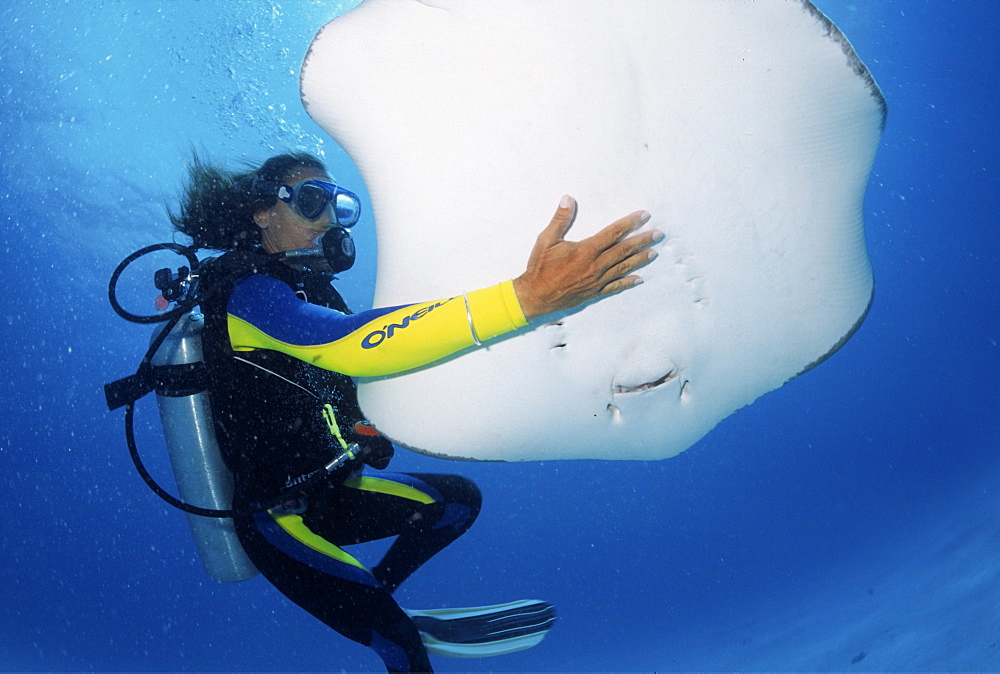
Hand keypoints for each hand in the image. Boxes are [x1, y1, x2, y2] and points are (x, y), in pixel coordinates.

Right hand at [512, 195, 661, 319]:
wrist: (535, 296)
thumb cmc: (540, 267)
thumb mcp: (546, 240)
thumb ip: (560, 219)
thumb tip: (568, 199)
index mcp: (586, 250)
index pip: (613, 233)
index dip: (630, 223)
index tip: (644, 216)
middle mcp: (595, 265)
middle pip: (624, 250)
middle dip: (642, 240)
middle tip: (658, 234)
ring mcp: (596, 281)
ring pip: (623, 268)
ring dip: (639, 259)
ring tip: (654, 252)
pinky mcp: (593, 293)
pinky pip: (614, 287)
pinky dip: (627, 282)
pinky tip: (639, 279)